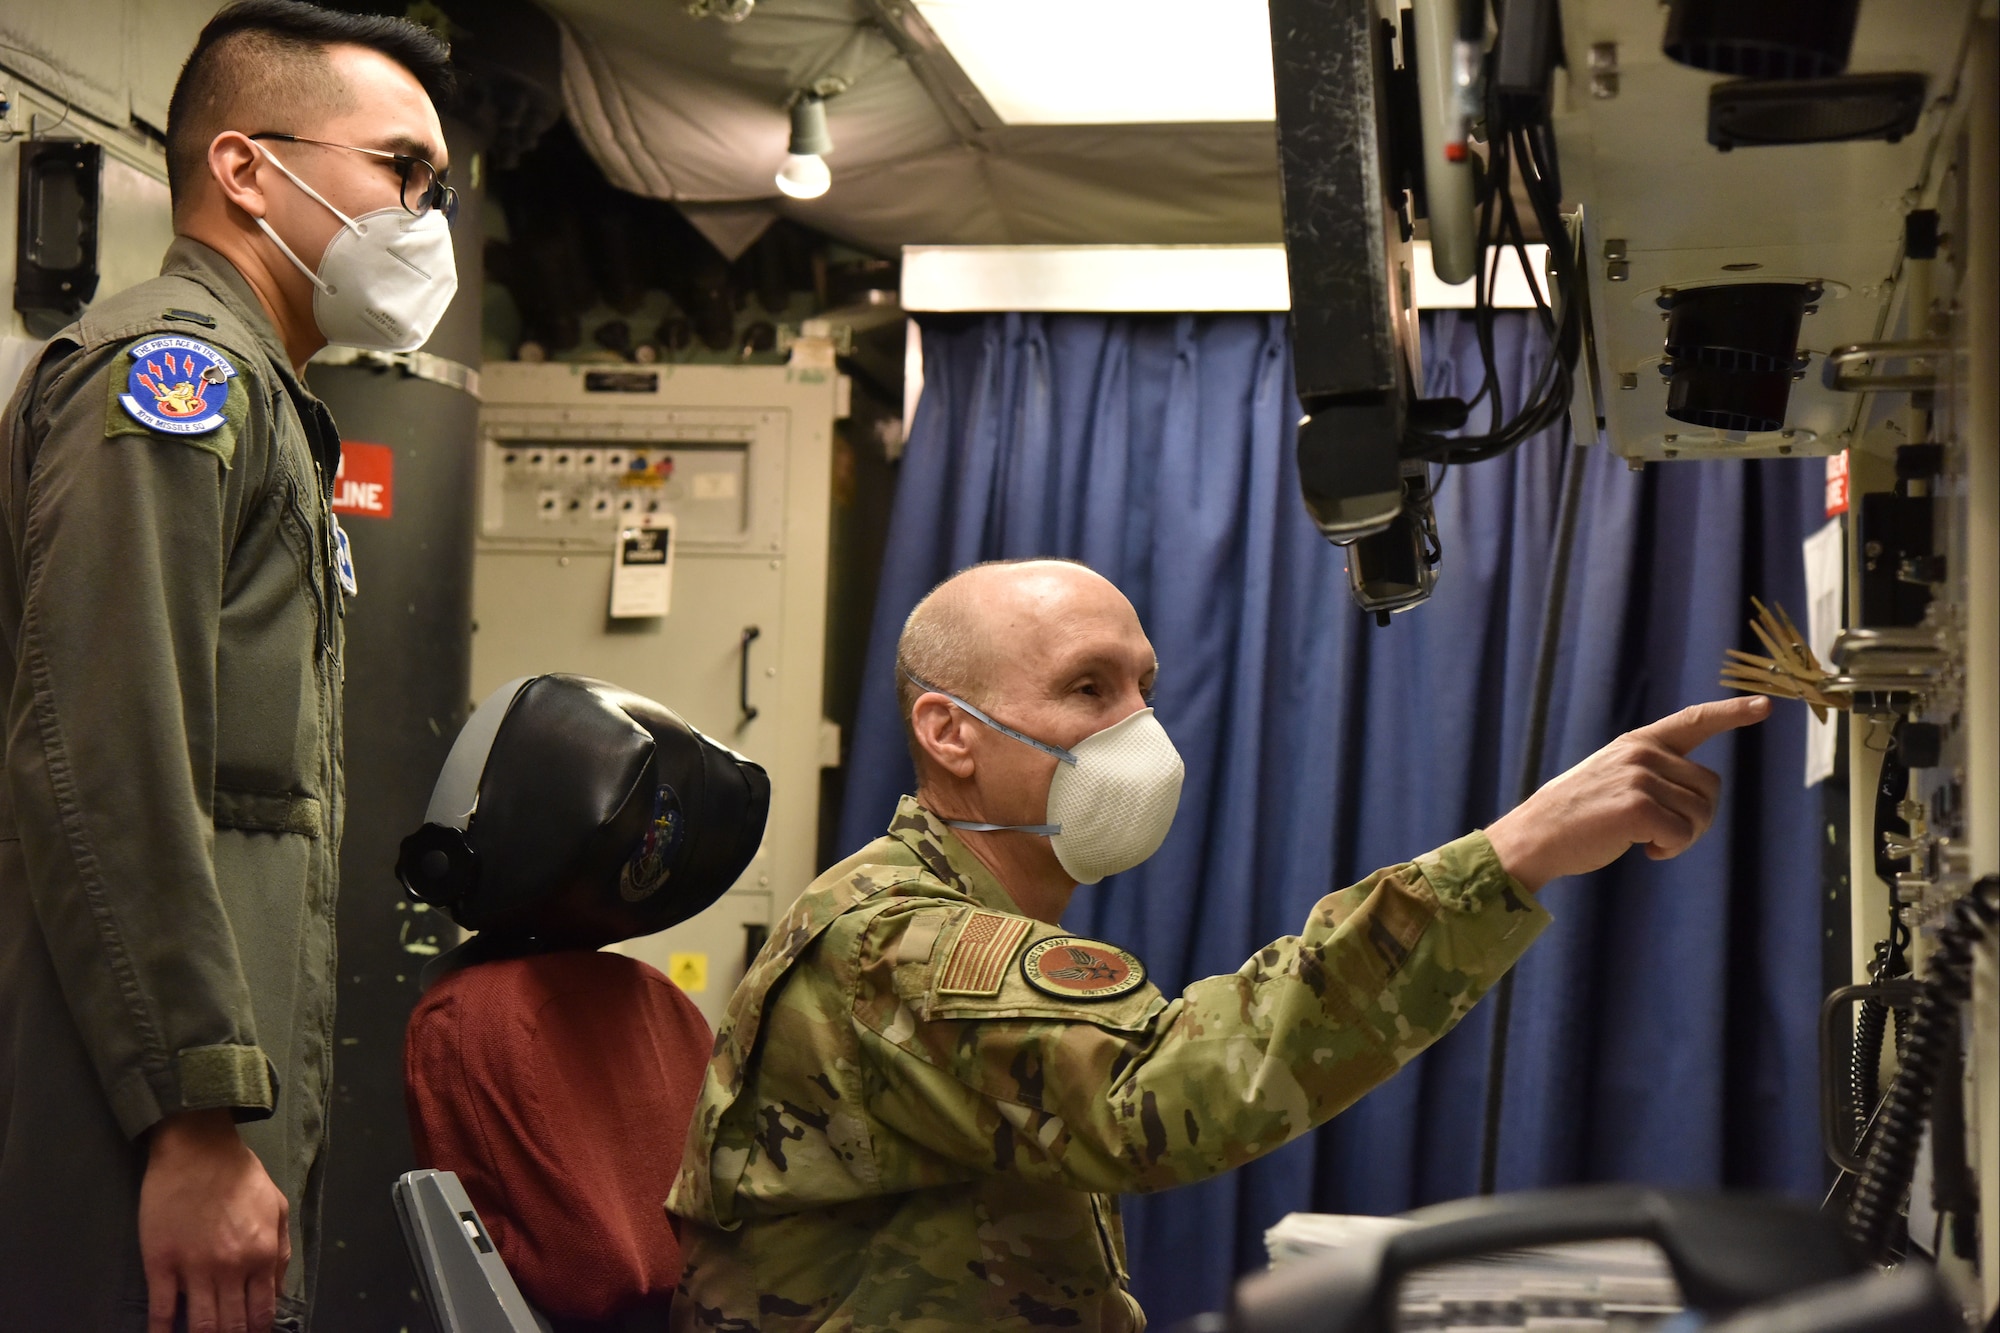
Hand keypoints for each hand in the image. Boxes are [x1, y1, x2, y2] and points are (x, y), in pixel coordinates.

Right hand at [140, 1108, 290, 1332]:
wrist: (197, 1149)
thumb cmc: (240, 1176)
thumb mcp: (277, 1208)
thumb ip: (281, 1253)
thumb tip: (276, 1294)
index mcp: (261, 1255)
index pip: (261, 1314)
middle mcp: (230, 1268)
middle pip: (231, 1326)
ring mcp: (193, 1268)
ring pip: (199, 1325)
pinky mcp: (160, 1264)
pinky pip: (160, 1310)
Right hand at [1484, 696, 1769, 891]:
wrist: (1536, 835)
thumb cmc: (1577, 815)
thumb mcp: (1613, 778)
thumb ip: (1653, 773)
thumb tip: (1703, 794)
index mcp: (1638, 743)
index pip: (1693, 721)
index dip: (1731, 713)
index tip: (1765, 705)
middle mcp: (1642, 754)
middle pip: (1710, 788)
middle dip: (1697, 818)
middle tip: (1664, 834)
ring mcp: (1639, 778)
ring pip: (1700, 814)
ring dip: (1683, 838)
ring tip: (1648, 841)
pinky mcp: (1637, 807)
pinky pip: (1683, 835)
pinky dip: (1670, 850)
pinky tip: (1643, 850)